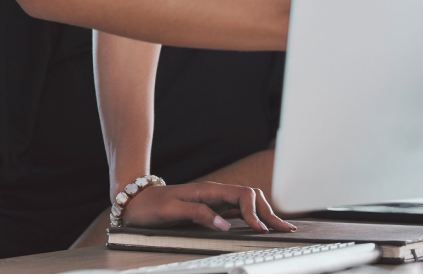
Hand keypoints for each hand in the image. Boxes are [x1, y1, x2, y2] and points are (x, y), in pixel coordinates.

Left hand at [123, 181, 295, 233]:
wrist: (136, 200)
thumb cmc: (151, 206)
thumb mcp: (172, 210)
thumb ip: (199, 214)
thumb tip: (227, 225)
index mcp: (209, 191)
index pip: (243, 196)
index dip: (255, 213)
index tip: (261, 231)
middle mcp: (215, 194)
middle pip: (251, 197)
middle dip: (270, 213)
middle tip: (286, 230)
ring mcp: (214, 201)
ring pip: (248, 204)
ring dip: (266, 215)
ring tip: (282, 228)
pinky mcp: (211, 209)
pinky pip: (238, 212)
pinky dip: (254, 218)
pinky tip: (261, 227)